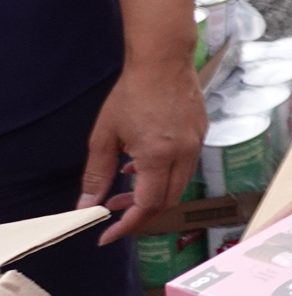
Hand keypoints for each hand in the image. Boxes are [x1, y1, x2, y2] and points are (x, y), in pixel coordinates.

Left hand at [79, 57, 207, 243]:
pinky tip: (142, 164)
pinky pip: (185, 166)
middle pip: (167, 201)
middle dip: (140, 214)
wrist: (164, 61)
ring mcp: (196, 144)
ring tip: (124, 187)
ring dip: (152, 194)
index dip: (127, 225)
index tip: (108, 234)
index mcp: (159, 156)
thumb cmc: (132, 94)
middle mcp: (184, 154)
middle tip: (113, 212)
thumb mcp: (105, 135)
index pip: (148, 205)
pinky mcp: (201, 134)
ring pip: (178, 185)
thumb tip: (86, 205)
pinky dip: (164, 175)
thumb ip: (96, 174)